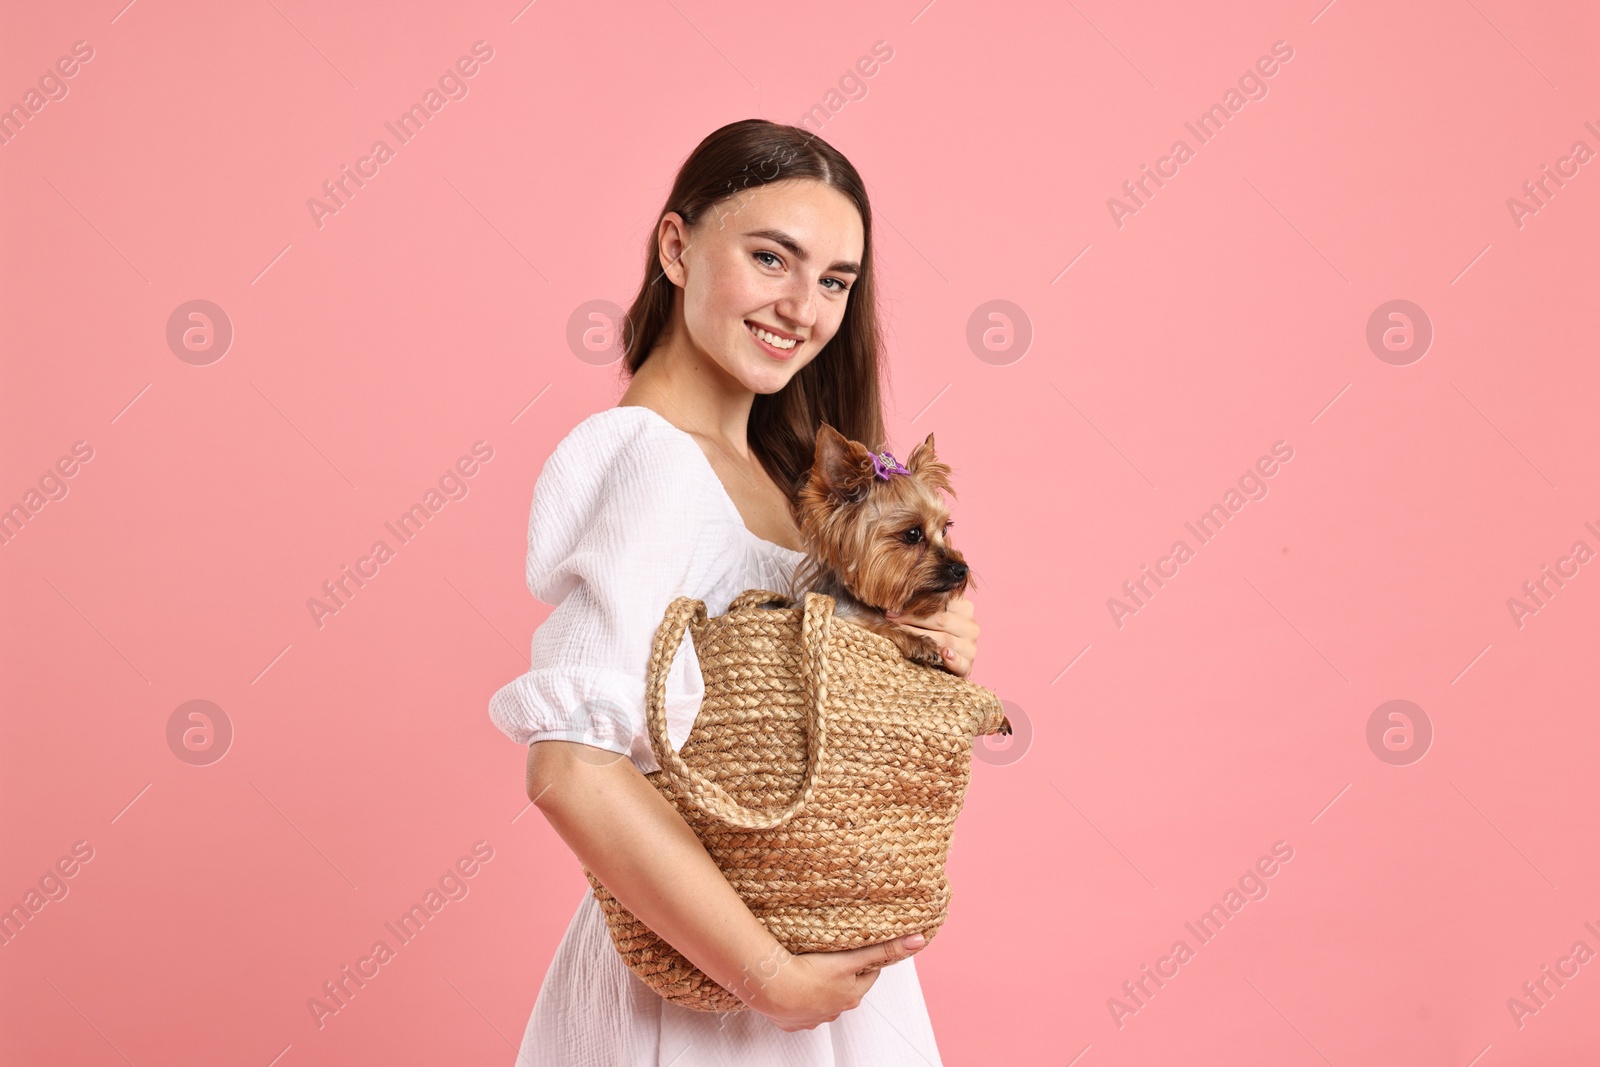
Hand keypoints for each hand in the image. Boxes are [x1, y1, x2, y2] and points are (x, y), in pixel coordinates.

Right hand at [742, 933, 929, 1031]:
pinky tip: (792, 987)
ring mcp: (812, 1018)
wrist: (773, 988)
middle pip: (846, 988)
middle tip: (833, 956)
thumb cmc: (811, 972)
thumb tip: (919, 941)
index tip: (860, 947)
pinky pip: (799, 1010)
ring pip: (823, 1001)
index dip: (865, 960)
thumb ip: (883, 949)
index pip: (868, 974)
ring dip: (820, 988)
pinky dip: (799, 1000)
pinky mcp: (791, 1021)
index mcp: (852, 995)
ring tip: (810, 969)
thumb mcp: (851, 958)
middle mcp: (835, 1011)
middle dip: (843, 974)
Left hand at [885, 594, 978, 676]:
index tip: (891, 606)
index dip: (914, 604)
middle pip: (941, 619)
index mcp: (964, 608)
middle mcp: (970, 626)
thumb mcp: (930, 619)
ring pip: (946, 640)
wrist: (944, 666)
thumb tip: (895, 596)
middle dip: (912, 619)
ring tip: (901, 635)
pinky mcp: (968, 667)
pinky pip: (961, 663)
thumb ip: (922, 607)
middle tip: (889, 618)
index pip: (939, 603)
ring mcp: (971, 647)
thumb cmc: (931, 636)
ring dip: (921, 638)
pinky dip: (953, 659)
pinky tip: (944, 655)